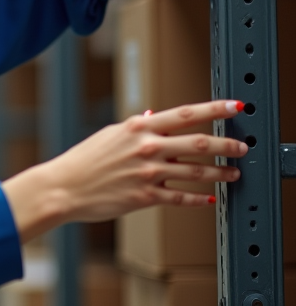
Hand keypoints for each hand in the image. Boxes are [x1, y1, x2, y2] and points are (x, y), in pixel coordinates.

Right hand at [1, 100, 247, 242]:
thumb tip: (153, 117)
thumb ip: (136, 128)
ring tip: (233, 173)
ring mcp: (148, 173)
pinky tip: (209, 198)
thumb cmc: (83, 160)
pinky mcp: (146, 197)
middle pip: (198, 143)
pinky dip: (198, 199)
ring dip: (220, 173)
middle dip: (226, 145)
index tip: (235, 106)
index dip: (214, 109)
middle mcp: (147, 148)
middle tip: (242, 147)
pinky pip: (180, 198)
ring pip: (196, 172)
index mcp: (138, 127)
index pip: (185, 114)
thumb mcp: (110, 135)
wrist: (64, 187)